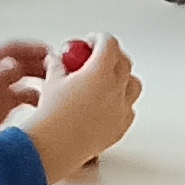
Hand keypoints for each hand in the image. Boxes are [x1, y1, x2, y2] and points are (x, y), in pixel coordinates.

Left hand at [0, 36, 49, 147]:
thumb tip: (14, 63)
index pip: (14, 49)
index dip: (33, 48)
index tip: (52, 52)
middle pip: (25, 63)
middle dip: (43, 64)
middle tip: (62, 69)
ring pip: (28, 80)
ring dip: (43, 81)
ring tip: (58, 86)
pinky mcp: (2, 110)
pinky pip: (25, 99)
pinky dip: (38, 100)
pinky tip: (46, 105)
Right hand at [18, 35, 136, 177]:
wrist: (55, 146)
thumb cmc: (52, 115)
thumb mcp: (51, 81)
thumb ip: (58, 64)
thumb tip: (58, 60)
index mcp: (100, 71)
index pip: (109, 43)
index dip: (99, 39)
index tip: (91, 42)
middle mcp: (116, 89)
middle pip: (124, 62)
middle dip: (112, 55)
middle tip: (98, 57)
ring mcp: (121, 110)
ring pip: (133, 86)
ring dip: (123, 78)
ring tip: (107, 80)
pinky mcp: (120, 128)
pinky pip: (129, 110)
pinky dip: (121, 103)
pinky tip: (108, 104)